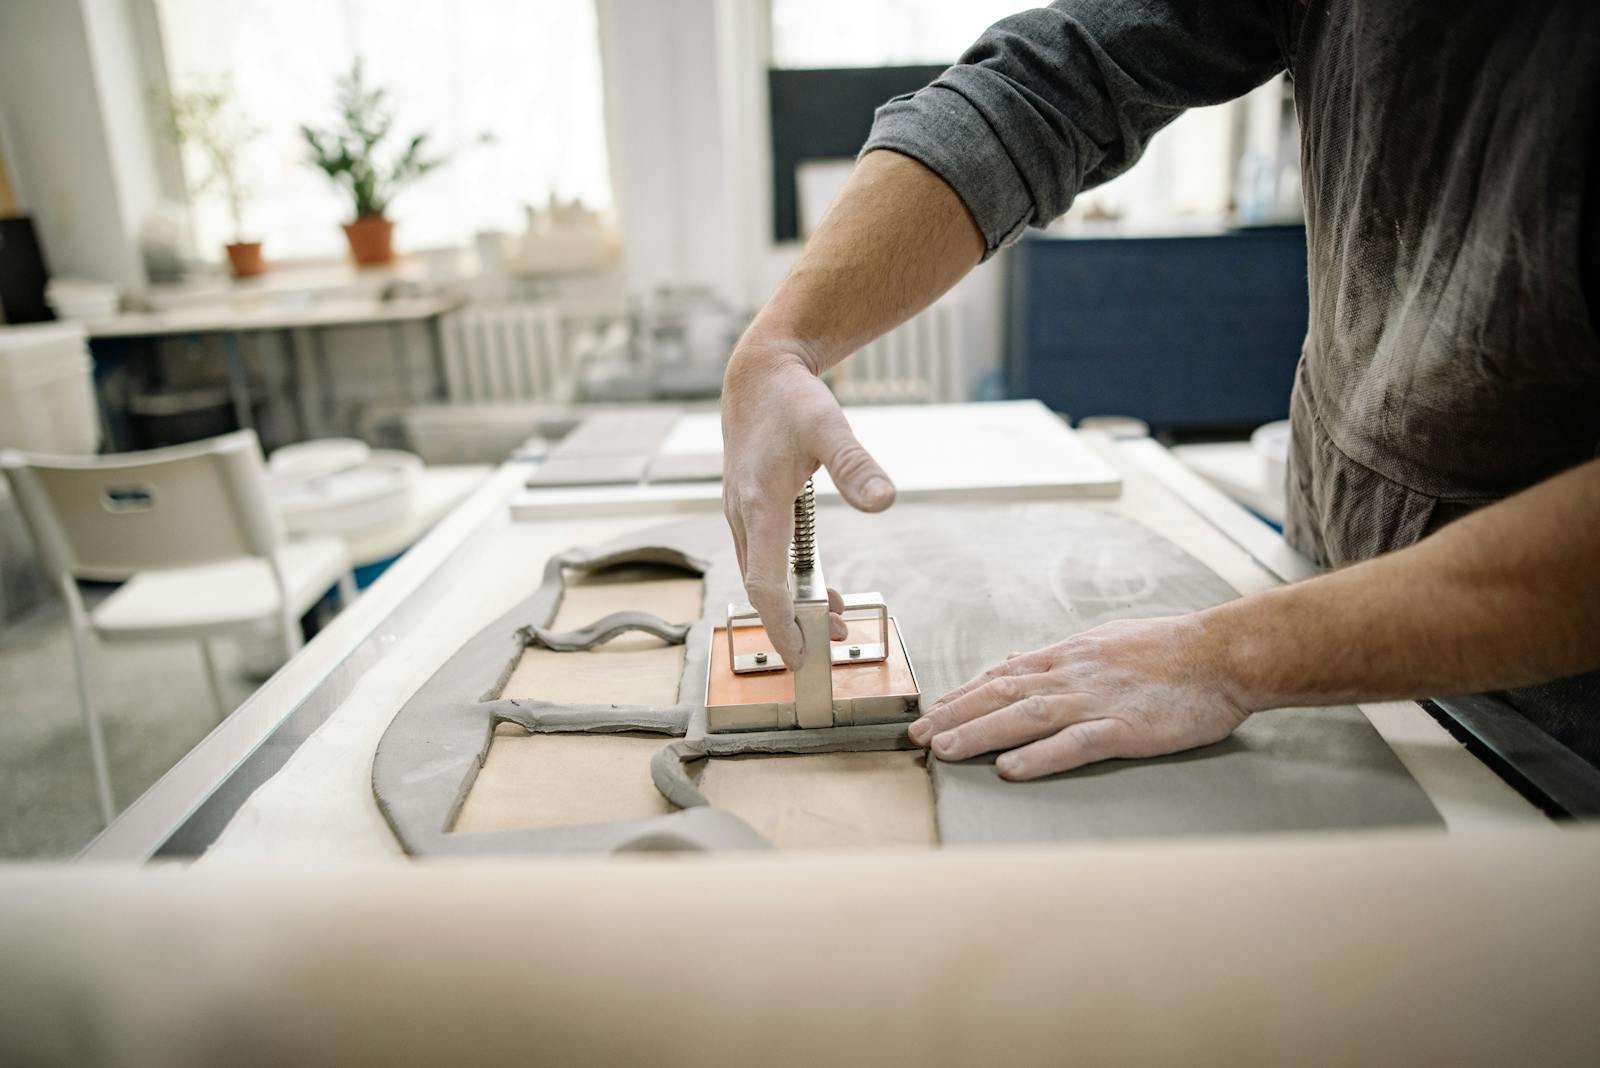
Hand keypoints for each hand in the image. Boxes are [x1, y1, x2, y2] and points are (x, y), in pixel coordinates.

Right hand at [721, 343, 895, 665]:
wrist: (758, 375)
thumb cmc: (792, 400)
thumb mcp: (830, 427)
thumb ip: (856, 465)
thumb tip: (886, 501)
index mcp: (758, 504)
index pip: (764, 582)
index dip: (780, 624)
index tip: (799, 655)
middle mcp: (742, 515)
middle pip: (761, 587)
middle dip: (791, 623)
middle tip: (830, 644)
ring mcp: (741, 514)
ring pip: (761, 574)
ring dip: (792, 603)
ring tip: (832, 620)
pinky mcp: (749, 510)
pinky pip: (764, 558)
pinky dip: (788, 580)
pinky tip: (820, 587)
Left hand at [907, 615, 1250, 779]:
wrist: (1224, 652)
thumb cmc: (1172, 648)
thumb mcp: (1108, 640)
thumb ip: (1065, 657)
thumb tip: (1022, 663)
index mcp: (1069, 656)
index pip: (1003, 674)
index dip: (963, 694)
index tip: (931, 711)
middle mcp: (1073, 675)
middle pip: (1000, 694)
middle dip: (953, 715)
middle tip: (915, 737)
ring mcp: (1097, 701)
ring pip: (1024, 717)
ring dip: (978, 733)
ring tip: (942, 751)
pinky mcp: (1125, 727)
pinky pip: (1074, 744)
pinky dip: (1039, 757)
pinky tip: (1009, 770)